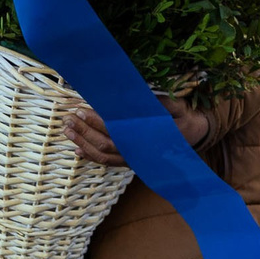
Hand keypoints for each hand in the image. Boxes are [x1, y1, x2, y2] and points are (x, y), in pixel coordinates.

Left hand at [65, 97, 209, 167]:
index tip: (82, 110)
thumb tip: (140, 95)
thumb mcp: (176, 107)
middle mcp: (137, 152)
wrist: (192, 136)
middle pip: (104, 145)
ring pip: (103, 156)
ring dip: (83, 143)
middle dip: (84, 132)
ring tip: (67, 130)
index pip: (116, 131)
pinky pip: (107, 163)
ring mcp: (132, 159)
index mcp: (147, 137)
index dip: (97, 122)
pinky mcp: (130, 162)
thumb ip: (161, 103)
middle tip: (69, 118)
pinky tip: (77, 149)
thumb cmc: (182, 119)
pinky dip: (91, 156)